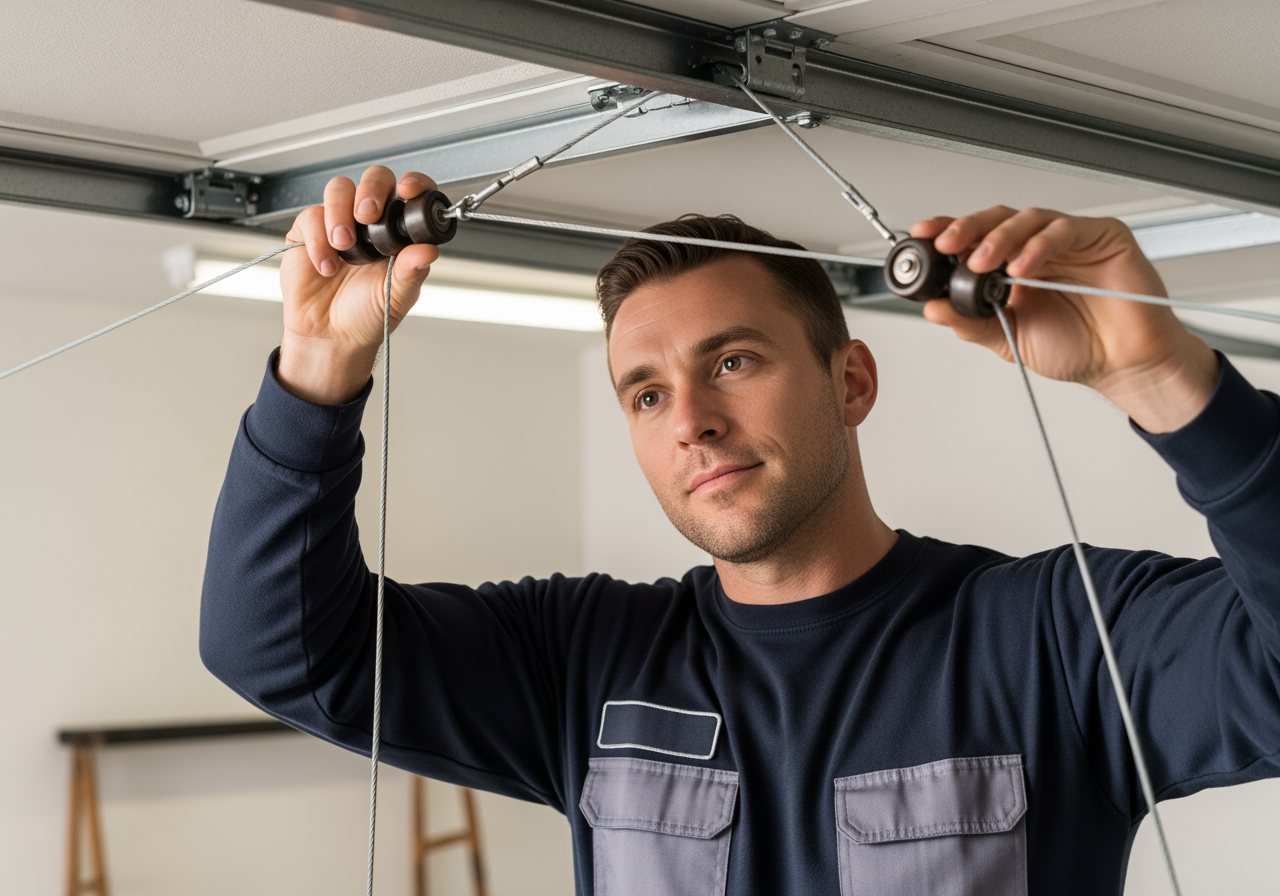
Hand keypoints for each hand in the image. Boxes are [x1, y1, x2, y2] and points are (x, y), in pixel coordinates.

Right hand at [277, 166, 441, 404]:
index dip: (413, 184)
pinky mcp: (309, 232)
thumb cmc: (367, 316)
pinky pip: (312, 215)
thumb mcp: (397, 296)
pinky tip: (327, 265)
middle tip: (368, 215)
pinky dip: (318, 239)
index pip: (411, 194)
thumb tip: (429, 250)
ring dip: (341, 213)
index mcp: (400, 233)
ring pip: (340, 188)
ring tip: (343, 246)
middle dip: (372, 190)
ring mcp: (340, 222)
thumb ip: (411, 272)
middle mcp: (372, 223)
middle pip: (375, 178)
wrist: (331, 336)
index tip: (408, 191)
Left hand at [912, 206, 1218, 432]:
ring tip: (982, 262)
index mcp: (1013, 266)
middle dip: (968, 228)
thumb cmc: (1076, 348)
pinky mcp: (1103, 236)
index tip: (922, 235)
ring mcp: (1070, 240)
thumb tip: (932, 309)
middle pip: (998, 219)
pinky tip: (1023, 266)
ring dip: (1000, 238)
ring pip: (1029, 219)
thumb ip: (971, 322)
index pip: (976, 237)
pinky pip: (1066, 230)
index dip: (949, 230)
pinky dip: (1040, 245)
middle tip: (947, 244)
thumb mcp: (1008, 338)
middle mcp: (1039, 248)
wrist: (1122, 366)